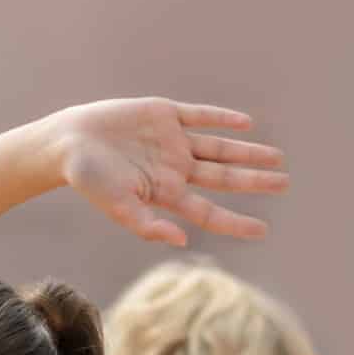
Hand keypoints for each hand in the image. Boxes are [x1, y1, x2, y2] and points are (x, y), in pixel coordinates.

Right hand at [49, 99, 288, 248]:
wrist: (67, 142)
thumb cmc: (89, 180)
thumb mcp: (118, 207)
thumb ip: (148, 225)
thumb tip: (183, 239)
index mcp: (166, 194)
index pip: (209, 211)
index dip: (236, 221)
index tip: (262, 230)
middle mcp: (175, 169)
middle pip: (223, 177)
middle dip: (254, 180)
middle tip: (285, 182)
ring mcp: (172, 142)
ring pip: (219, 147)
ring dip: (247, 151)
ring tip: (277, 158)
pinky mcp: (164, 115)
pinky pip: (200, 117)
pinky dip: (222, 119)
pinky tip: (246, 124)